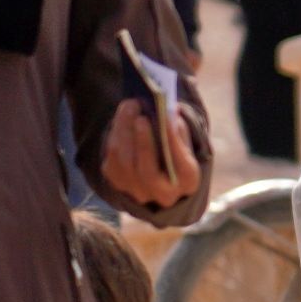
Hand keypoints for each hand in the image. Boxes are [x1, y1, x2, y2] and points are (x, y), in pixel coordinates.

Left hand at [99, 96, 200, 211]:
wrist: (159, 173)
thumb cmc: (176, 151)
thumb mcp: (185, 141)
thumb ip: (179, 129)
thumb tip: (169, 110)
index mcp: (188, 182)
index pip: (182, 165)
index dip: (173, 141)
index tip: (166, 116)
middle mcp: (164, 194)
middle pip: (149, 173)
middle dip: (144, 143)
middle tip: (141, 118)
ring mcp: (139, 192)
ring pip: (126, 164)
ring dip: (126, 132)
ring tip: (130, 107)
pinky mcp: (119, 183)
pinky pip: (112, 160)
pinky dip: (116, 136)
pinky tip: (123, 119)